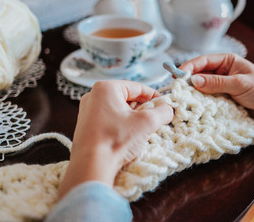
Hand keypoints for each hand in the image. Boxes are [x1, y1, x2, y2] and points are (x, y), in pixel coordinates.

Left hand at [59, 80, 172, 198]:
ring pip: (118, 108)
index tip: (164, 106)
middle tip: (154, 120)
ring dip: (132, 117)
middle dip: (142, 108)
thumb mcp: (146, 123)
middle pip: (127, 97)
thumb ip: (162, 112)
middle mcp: (93, 95)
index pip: (138, 87)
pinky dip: (121, 124)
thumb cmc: (115, 140)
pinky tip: (126, 136)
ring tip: (141, 131)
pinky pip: (109, 118)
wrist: (91, 165)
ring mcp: (87, 110)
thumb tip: (168, 108)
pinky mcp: (86, 124)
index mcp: (106, 88)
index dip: (154, 96)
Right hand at [179, 53, 253, 133]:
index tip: (178, 76)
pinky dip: (199, 102)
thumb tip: (193, 81)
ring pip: (201, 87)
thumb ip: (216, 82)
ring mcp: (220, 86)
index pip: (203, 61)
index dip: (189, 67)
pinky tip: (193, 106)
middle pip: (199, 74)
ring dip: (192, 93)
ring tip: (182, 99)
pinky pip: (207, 99)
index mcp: (227, 61)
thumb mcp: (239, 84)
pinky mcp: (221, 99)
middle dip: (188, 81)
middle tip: (176, 89)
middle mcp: (221, 72)